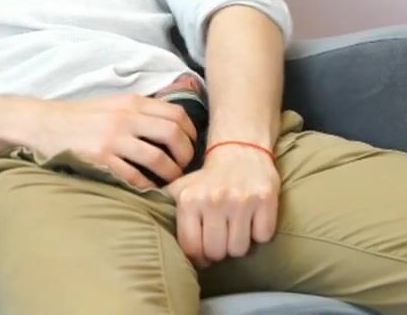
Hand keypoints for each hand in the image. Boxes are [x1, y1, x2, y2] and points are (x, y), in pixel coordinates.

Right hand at [29, 94, 196, 189]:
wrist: (45, 124)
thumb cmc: (82, 116)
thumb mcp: (114, 104)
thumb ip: (141, 111)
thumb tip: (173, 125)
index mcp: (131, 103)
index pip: (176, 114)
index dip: (191, 132)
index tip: (190, 145)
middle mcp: (125, 118)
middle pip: (172, 134)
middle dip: (185, 154)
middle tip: (184, 167)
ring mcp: (113, 139)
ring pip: (157, 158)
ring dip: (170, 173)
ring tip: (169, 180)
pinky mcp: (100, 159)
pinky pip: (133, 176)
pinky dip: (146, 185)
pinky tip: (147, 188)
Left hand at [165, 144, 279, 268]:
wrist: (240, 150)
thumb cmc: (208, 178)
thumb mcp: (180, 188)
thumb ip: (162, 207)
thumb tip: (140, 230)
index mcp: (190, 199)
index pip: (192, 249)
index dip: (199, 256)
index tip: (203, 250)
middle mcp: (214, 199)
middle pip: (217, 253)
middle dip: (219, 250)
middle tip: (221, 236)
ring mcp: (241, 199)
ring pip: (240, 249)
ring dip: (239, 244)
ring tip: (235, 227)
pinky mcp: (265, 199)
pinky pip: (263, 237)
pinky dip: (259, 233)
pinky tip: (252, 218)